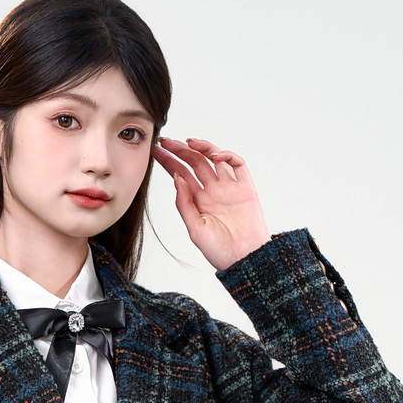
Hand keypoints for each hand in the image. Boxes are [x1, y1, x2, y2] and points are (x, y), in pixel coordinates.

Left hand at [152, 137, 271, 270]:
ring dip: (202, 147)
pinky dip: (228, 156)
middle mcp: (212, 191)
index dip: (169, 161)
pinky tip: (216, 155)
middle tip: (167, 141)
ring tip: (190, 143)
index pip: (181, 174)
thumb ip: (184, 204)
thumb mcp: (195, 229)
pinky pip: (238, 165)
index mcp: (198, 201)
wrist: (245, 260)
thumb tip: (176, 178)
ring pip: (214, 159)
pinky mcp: (245, 188)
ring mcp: (229, 188)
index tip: (156, 150)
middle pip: (195, 163)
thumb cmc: (219, 251)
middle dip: (180, 150)